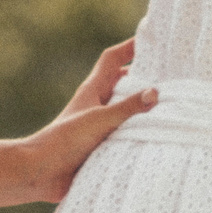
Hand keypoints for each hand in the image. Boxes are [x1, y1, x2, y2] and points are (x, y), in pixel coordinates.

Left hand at [20, 38, 156, 201]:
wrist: (40, 172)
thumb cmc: (64, 140)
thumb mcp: (99, 120)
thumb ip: (126, 107)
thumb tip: (154, 92)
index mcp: (93, 90)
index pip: (112, 59)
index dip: (129, 47)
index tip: (150, 40)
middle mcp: (96, 104)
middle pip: (122, 83)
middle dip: (144, 78)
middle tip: (170, 77)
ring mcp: (98, 125)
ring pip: (125, 110)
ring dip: (143, 108)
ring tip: (171, 106)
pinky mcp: (100, 145)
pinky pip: (124, 134)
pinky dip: (139, 133)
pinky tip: (157, 138)